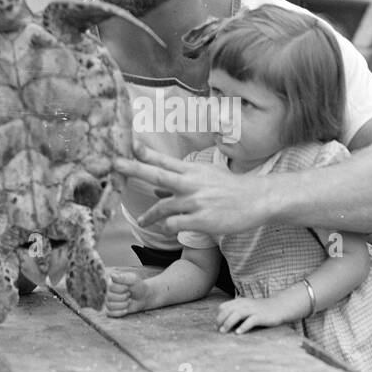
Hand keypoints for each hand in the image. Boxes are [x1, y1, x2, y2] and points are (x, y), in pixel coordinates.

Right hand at [105, 268, 154, 316]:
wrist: (144, 297)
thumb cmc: (138, 286)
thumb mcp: (133, 279)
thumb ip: (123, 277)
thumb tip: (112, 275)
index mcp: (112, 282)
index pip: (111, 287)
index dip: (121, 288)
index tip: (128, 287)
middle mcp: (108, 291)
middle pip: (109, 297)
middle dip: (123, 297)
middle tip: (129, 294)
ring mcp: (109, 301)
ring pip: (110, 305)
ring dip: (123, 305)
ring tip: (129, 301)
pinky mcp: (111, 310)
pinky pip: (109, 313)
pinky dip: (119, 312)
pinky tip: (126, 309)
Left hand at [114, 142, 268, 235]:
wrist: (257, 199)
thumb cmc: (229, 189)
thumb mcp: (205, 178)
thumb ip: (179, 183)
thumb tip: (155, 191)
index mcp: (192, 170)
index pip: (164, 159)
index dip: (145, 152)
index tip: (128, 143)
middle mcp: (192, 183)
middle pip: (157, 175)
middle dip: (134, 168)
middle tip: (114, 164)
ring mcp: (196, 201)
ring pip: (163, 207)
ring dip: (149, 216)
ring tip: (143, 222)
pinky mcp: (202, 219)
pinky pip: (174, 225)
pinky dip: (168, 227)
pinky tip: (168, 228)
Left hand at [216, 296, 286, 333]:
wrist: (279, 306)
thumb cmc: (261, 309)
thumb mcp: (247, 307)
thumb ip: (237, 311)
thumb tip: (224, 322)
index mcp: (240, 301)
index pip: (224, 306)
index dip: (218, 316)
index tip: (216, 325)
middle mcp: (245, 304)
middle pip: (228, 310)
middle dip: (221, 320)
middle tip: (217, 330)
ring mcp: (253, 310)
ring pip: (237, 314)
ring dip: (228, 322)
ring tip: (223, 331)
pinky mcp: (261, 316)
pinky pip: (251, 320)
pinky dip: (243, 326)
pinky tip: (238, 332)